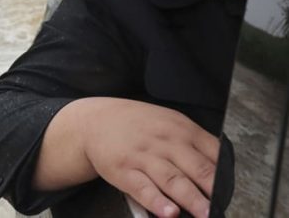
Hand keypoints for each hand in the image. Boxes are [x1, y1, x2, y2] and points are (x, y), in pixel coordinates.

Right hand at [78, 97, 218, 217]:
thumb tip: (222, 170)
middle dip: (214, 191)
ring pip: (173, 180)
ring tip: (205, 215)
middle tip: (223, 209)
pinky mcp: (125, 171)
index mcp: (181, 129)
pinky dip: (157, 202)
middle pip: (197, 168)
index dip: (226, 176)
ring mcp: (144, 156)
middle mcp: (165, 142)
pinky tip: (168, 212)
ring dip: (192, 200)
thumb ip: (195, 143)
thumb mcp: (169, 122)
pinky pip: (144, 189)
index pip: (213, 154)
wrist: (96, 119)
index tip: (232, 194)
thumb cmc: (137, 125)